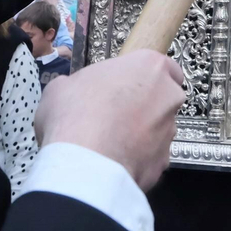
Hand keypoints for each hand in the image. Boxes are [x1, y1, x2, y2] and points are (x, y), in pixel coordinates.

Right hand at [34, 49, 184, 190]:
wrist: (84, 164)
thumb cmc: (75, 115)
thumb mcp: (62, 87)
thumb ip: (80, 85)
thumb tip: (75, 93)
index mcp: (149, 66)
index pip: (163, 66)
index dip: (146, 77)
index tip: (129, 85)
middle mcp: (167, 96)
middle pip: (163, 98)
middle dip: (145, 106)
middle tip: (115, 114)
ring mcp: (168, 130)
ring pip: (159, 129)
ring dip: (141, 133)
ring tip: (110, 142)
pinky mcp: (163, 160)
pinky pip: (151, 156)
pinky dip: (137, 158)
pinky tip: (114, 162)